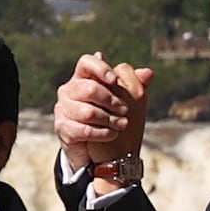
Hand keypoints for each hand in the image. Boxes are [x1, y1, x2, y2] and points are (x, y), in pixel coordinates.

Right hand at [51, 55, 152, 186]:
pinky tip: (112, 134)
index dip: (101, 69)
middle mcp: (68, 90)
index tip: (115, 81)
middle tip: (125, 110)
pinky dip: (101, 133)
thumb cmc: (110, 117)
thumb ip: (135, 84)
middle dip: (111, 100)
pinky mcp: (61, 127)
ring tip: (122, 125)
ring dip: (109, 119)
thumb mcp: (124, 99)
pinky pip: (83, 130)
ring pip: (87, 112)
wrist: (96, 148)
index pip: (86, 62)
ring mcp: (63, 109)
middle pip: (90, 88)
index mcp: (83, 77)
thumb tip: (148, 73)